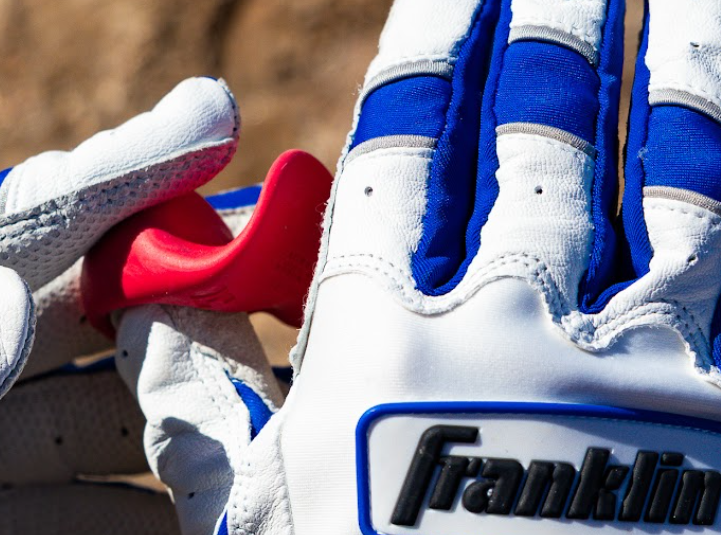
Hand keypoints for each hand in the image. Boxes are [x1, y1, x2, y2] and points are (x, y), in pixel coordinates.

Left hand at [0, 77, 238, 534]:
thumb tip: (9, 296)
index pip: (19, 229)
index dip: (121, 172)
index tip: (211, 122)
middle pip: (80, 324)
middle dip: (175, 316)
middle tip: (259, 323)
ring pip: (91, 422)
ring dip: (169, 426)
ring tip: (246, 432)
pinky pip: (68, 508)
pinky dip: (133, 515)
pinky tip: (182, 521)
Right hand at [114, 1, 720, 533]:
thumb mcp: (259, 520)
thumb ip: (200, 406)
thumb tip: (147, 315)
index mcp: (390, 343)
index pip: (406, 159)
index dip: (430, 61)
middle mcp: (512, 325)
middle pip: (530, 138)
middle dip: (541, 31)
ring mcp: (631, 363)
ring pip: (661, 177)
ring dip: (666, 70)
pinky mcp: (718, 408)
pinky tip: (719, 115)